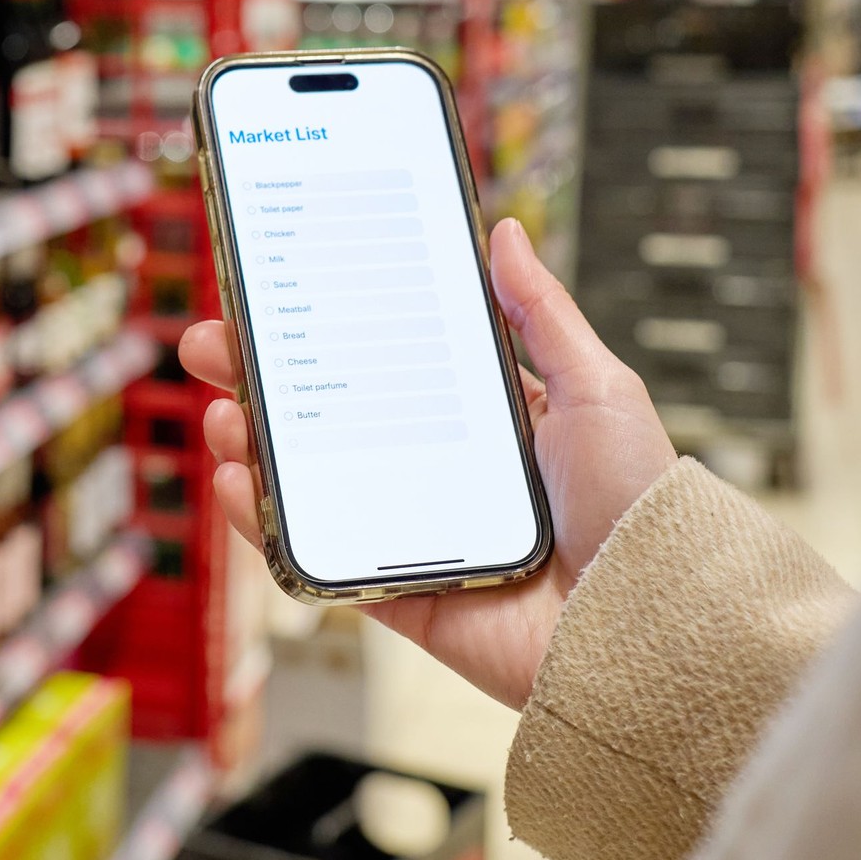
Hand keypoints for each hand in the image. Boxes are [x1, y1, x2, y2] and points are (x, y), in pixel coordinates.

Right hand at [179, 216, 674, 712]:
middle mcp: (445, 476)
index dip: (332, 329)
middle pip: (335, 417)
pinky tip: (235, 481)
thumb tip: (502, 232)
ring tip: (220, 411)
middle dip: (266, 378)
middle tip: (211, 344)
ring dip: (255, 446)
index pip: (391, 362)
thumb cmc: (640, 506)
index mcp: (488, 422)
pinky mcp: (400, 599)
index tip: (279, 290)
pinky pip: (319, 560)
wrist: (650, 627)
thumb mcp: (599, 391)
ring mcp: (416, 538)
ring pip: (314, 485)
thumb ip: (542, 316)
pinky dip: (266, 525)